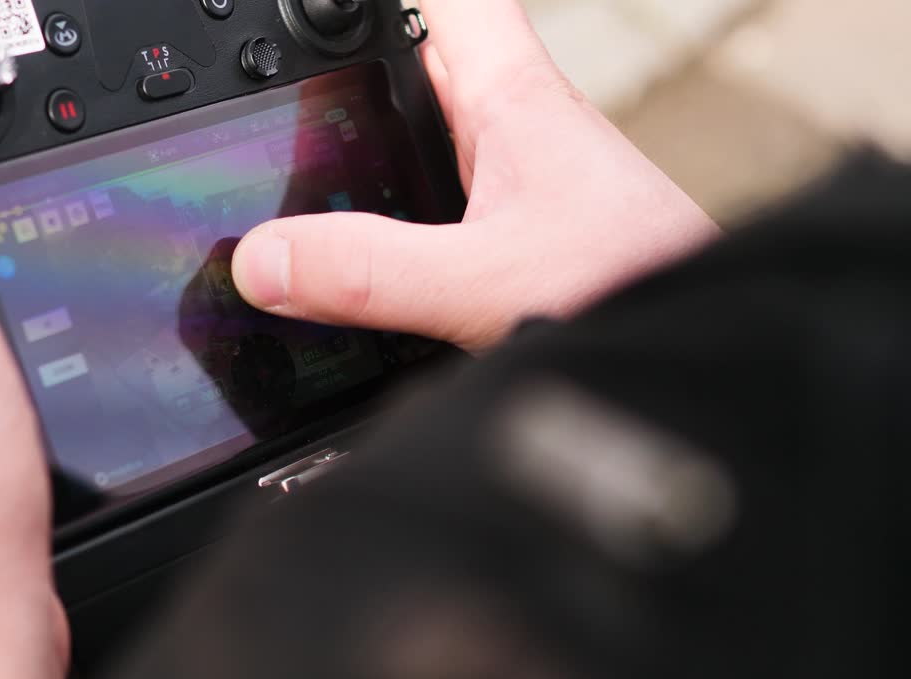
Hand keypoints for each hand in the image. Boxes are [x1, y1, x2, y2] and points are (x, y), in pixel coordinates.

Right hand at [233, 0, 718, 351]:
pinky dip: (396, 209)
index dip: (375, 3)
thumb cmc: (640, 288)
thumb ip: (369, 272)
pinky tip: (367, 254)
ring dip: (372, 148)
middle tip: (276, 112)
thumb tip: (266, 260)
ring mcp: (519, 176)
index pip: (445, 1)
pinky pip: (439, 195)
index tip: (317, 11)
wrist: (702, 352)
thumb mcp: (481, 282)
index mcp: (509, 99)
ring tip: (301, 179)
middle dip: (348, 78)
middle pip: (415, 63)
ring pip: (427, 133)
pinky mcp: (522, 227)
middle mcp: (515, 124)